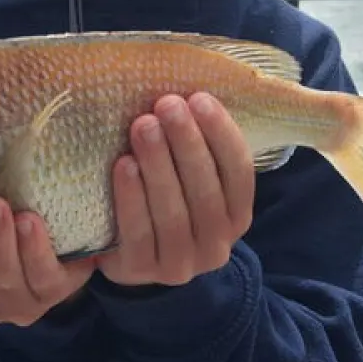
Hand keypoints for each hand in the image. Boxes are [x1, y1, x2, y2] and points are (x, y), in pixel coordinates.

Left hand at [96, 92, 254, 286]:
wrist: (131, 256)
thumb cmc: (166, 198)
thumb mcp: (191, 178)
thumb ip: (199, 146)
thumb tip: (190, 88)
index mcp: (237, 216)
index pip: (238, 173)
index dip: (222, 134)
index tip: (200, 98)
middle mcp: (216, 245)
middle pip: (206, 191)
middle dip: (187, 143)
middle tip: (167, 104)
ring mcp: (181, 265)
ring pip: (174, 212)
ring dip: (158, 165)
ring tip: (143, 126)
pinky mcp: (143, 273)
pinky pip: (139, 233)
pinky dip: (131, 197)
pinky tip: (124, 165)